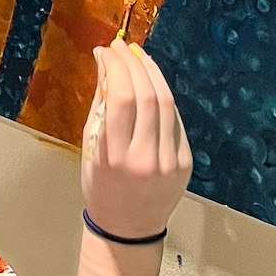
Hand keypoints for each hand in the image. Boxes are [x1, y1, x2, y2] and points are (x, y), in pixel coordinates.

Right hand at [80, 39, 192, 240]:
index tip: (108, 50)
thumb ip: (100, 103)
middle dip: (134, 64)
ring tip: (138, 56)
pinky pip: (175, 120)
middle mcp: (146, 159)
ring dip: (152, 73)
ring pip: (167, 103)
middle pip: (148, 96)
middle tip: (123, 47)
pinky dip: (163, 96)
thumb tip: (104, 62)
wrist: (128, 228)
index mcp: (116, 158)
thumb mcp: (90, 146)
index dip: (116, 67)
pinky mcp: (185, 163)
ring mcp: (170, 162)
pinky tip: (152, 83)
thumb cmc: (101, 187)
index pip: (122, 98)